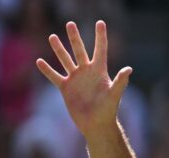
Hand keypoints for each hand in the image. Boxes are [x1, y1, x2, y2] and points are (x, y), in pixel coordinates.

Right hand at [36, 21, 132, 137]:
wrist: (96, 124)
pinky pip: (54, 76)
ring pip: (65, 60)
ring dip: (59, 49)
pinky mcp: (66, 88)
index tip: (100, 23)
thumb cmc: (108, 110)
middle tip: (70, 23)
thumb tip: (129, 69)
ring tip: (52, 36)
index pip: (100, 49)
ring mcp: (76, 79)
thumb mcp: (114, 95)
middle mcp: (87, 72)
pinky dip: (47, 70)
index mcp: (100, 71)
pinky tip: (39, 61)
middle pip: (80, 50)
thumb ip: (121, 81)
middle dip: (75, 37)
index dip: (100, 36)